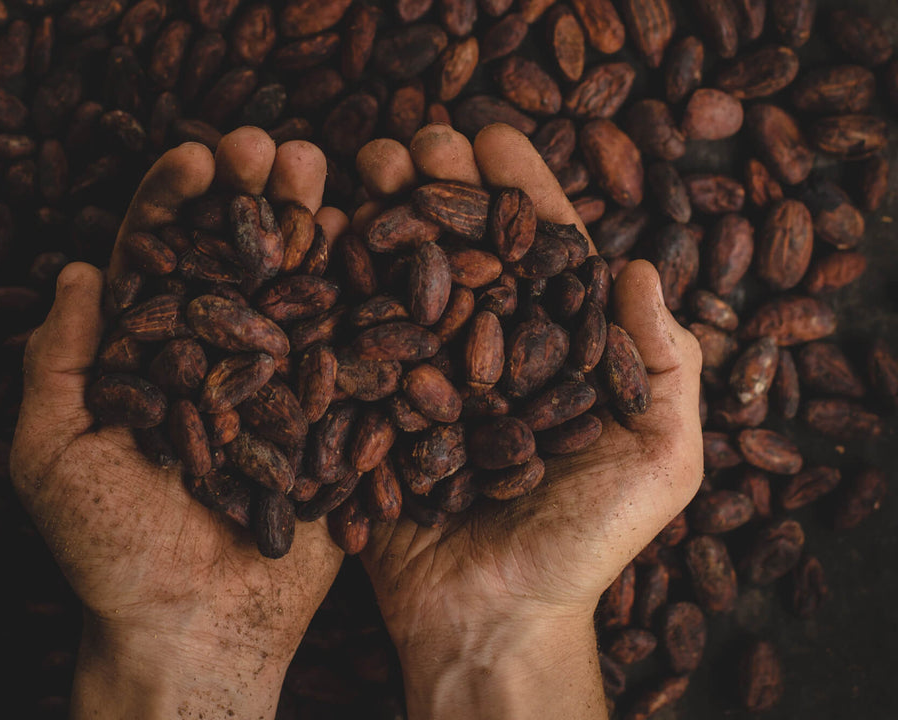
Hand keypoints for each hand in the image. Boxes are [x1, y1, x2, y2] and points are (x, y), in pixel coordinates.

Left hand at [10, 128, 346, 718]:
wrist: (197, 629)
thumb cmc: (110, 553)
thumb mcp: (52, 456)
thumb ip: (56, 363)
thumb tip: (79, 270)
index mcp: (149, 356)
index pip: (159, 258)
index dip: (174, 202)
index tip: (198, 159)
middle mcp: (219, 357)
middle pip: (237, 258)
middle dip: (255, 197)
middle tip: (276, 149)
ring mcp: (281, 384)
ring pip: (298, 290)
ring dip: (314, 229)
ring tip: (332, 175)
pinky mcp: (331, 419)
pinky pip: (352, 352)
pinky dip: (366, 299)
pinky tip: (381, 247)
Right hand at [355, 124, 703, 719]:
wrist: (492, 622)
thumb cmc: (584, 548)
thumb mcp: (660, 463)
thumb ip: (666, 368)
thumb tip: (644, 266)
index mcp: (557, 353)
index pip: (541, 253)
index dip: (520, 192)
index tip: (491, 138)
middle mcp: (490, 354)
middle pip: (465, 251)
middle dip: (440, 188)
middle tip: (413, 142)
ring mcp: (427, 380)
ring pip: (404, 280)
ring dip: (383, 217)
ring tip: (361, 167)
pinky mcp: (374, 411)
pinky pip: (353, 341)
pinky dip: (336, 286)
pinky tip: (318, 234)